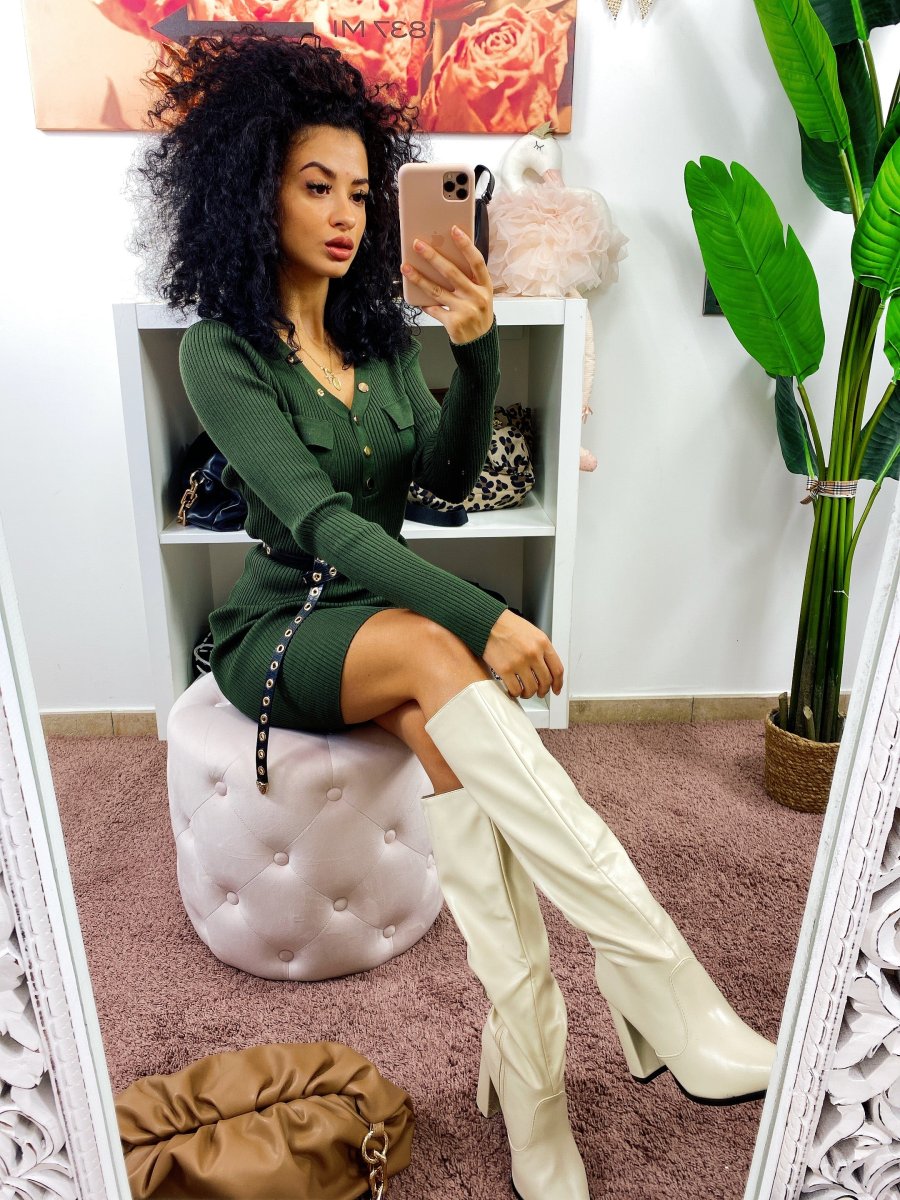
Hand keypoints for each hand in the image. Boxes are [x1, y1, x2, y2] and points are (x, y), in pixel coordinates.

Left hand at [400, 225, 493, 345]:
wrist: (480, 342)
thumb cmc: (477, 311)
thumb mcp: (480, 294)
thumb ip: (468, 279)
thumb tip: (442, 257)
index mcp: (485, 286)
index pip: (476, 262)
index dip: (466, 245)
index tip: (453, 230)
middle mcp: (477, 297)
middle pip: (452, 273)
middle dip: (433, 257)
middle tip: (417, 244)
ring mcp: (465, 311)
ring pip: (437, 291)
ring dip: (419, 278)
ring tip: (405, 267)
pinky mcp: (453, 323)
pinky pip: (433, 309)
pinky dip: (424, 303)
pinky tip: (416, 296)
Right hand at [482, 610, 564, 699]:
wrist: (488, 623)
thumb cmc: (507, 626)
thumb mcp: (532, 632)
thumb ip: (541, 649)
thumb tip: (547, 668)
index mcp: (542, 643)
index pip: (557, 669)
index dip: (558, 683)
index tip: (556, 689)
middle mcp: (533, 653)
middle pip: (545, 681)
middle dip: (543, 690)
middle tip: (540, 692)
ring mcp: (519, 662)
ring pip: (531, 688)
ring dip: (529, 693)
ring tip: (525, 692)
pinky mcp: (505, 669)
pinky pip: (516, 689)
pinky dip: (516, 693)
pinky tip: (514, 690)